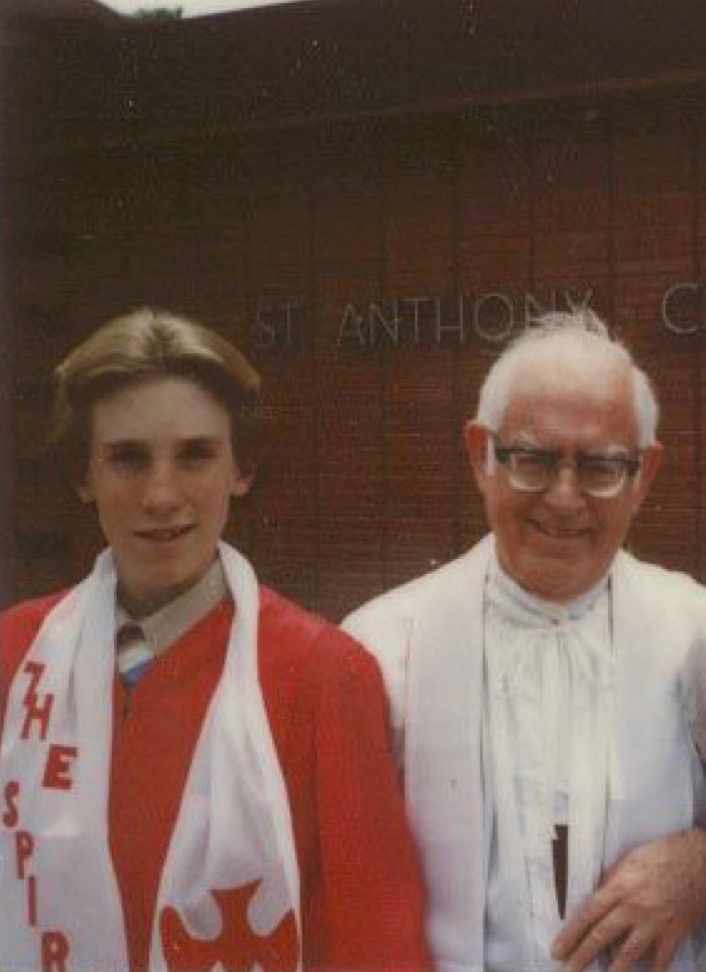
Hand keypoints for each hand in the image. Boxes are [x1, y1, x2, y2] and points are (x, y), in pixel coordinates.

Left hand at [551, 828, 705, 970]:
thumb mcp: (628, 860)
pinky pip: (661, 959)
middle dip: (582, 955)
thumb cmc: (660, 855)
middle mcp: (633, 907)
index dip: (571, 934)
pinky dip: (653, 971)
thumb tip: (596, 897)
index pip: (588, 914)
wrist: (696, 861)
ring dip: (614, 970)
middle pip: (602, 935)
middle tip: (567, 969)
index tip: (557, 949)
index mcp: (619, 886)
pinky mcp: (674, 932)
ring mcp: (654, 923)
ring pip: (629, 952)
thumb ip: (611, 880)